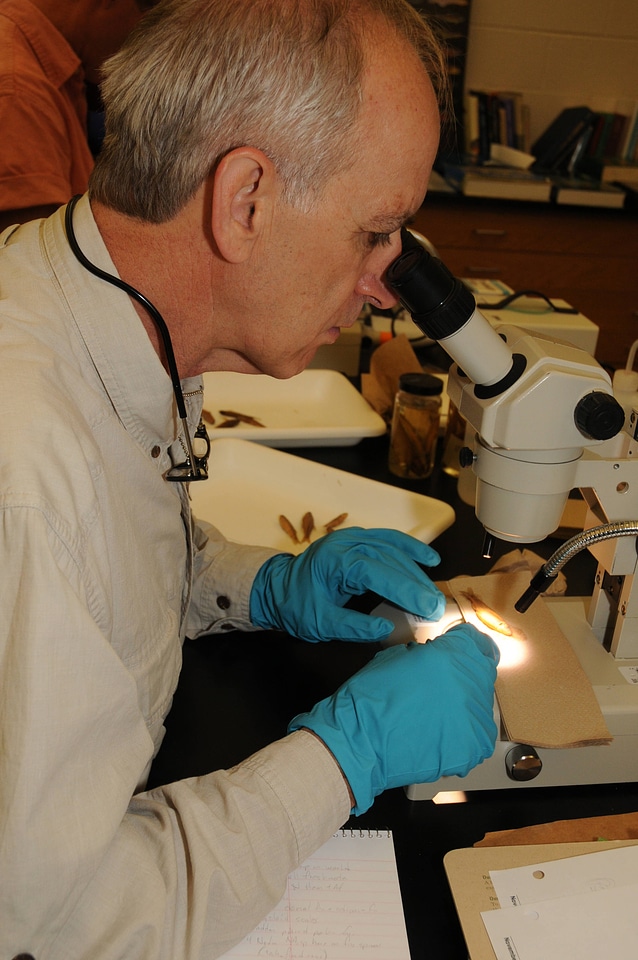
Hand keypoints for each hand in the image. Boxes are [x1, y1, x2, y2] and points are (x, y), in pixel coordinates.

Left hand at [249, 527, 444, 642]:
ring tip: (434, 594)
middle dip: (417, 584)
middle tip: (437, 608)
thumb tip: (386, 628)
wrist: (276, 588)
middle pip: (392, 560)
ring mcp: (353, 537)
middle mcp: (347, 543)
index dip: (407, 590)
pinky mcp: (357, 539)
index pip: (380, 573)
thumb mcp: (320, 624)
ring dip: (417, 570)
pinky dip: (410, 548)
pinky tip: (428, 559)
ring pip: (394, 549)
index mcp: (336, 561)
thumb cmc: (296, 606)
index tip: (429, 608)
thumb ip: (353, 627)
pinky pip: (389, 540)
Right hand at [288, 623, 498, 812]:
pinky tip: (438, 734)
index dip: (462, 643)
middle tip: (443, 685)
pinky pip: (477, 734)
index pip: (474, 639)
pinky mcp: (475, 745)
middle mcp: (470, 681)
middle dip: (465, 672)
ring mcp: (476, 716)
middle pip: (482, 669)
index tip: (455, 650)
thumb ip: (425, 653)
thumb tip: (434, 656)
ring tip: (436, 714)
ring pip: (481, 702)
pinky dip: (463, 733)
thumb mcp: (395, 657)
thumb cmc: (371, 697)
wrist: (362, 742)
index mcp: (450, 654)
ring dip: (464, 704)